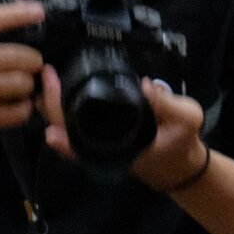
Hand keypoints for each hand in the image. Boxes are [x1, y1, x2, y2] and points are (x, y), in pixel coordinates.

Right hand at [0, 0, 44, 145]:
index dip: (18, 14)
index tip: (40, 12)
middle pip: (16, 56)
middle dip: (33, 60)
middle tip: (33, 63)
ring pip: (20, 83)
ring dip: (29, 84)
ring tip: (23, 83)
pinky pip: (17, 110)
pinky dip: (23, 108)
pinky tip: (18, 103)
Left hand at [41, 67, 209, 193]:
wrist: (179, 163)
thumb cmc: (182, 141)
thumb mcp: (187, 119)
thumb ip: (168, 104)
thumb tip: (144, 85)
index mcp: (116, 145)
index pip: (75, 128)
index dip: (57, 106)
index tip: (51, 79)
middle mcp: (100, 147)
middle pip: (60, 126)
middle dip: (48, 100)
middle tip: (46, 70)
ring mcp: (98, 144)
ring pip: (64, 126)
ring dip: (52, 104)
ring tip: (48, 76)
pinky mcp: (100, 138)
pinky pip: (74, 127)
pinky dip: (62, 112)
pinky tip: (56, 93)